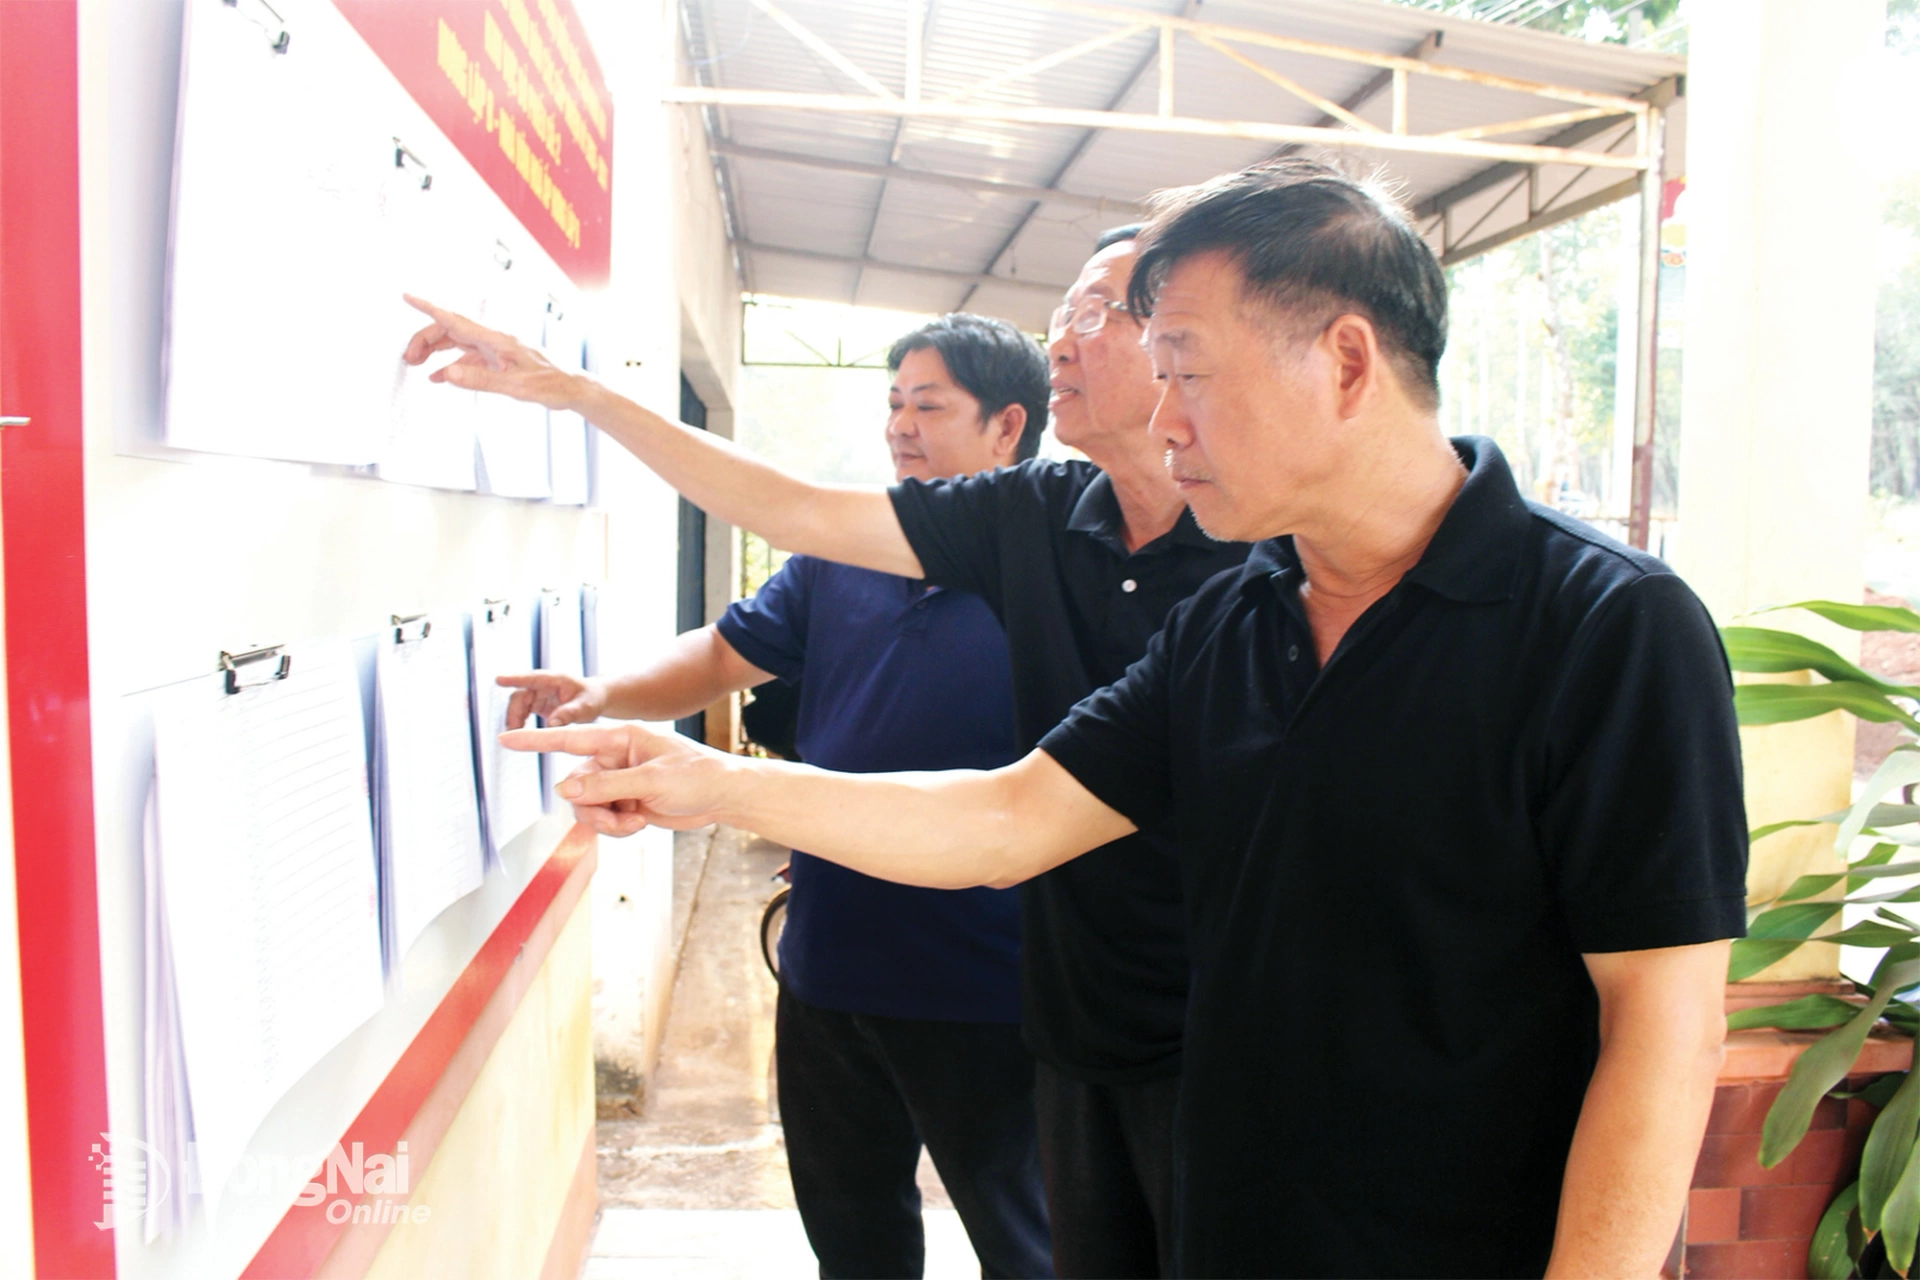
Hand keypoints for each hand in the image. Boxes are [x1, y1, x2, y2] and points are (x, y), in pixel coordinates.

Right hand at [401, 295, 587, 408]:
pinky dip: (450, 365)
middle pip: (449, 330)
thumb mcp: (515, 386)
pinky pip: (467, 358)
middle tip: (408, 359)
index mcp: (496, 339)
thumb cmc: (551, 385)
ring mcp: (495, 349)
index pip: (455, 319)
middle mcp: (493, 339)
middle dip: (424, 339)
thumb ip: (480, 379)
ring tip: (415, 364)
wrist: (572, 388)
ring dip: (434, 350)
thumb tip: (446, 373)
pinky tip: (439, 377)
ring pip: (456, 342)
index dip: (429, 307)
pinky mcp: (498, 361)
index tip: (408, 297)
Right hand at [497, 671, 605, 728]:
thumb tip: (552, 724)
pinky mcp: (536, 704)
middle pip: (520, 695)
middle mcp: (543, 685)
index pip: (532, 678)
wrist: (595, 699)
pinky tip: (520, 734)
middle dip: (514, 712)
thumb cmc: (592, 698)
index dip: (515, 678)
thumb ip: (570, 713)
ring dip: (514, 719)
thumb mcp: (586, 707)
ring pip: (518, 705)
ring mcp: (538, 694)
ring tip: (515, 735)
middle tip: (513, 730)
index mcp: (555, 679)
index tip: (498, 679)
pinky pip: (521, 713)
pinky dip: (519, 723)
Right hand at [499, 723, 736, 836]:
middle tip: (617, 818)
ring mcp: (619, 781)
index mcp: (620, 738)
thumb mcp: (651, 780)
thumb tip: (566, 791)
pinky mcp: (625, 802)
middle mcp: (615, 758)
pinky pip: (602, 818)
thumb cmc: (697, 775)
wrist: (723, 796)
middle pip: (575, 786)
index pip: (570, 739)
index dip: (537, 741)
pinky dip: (616, 827)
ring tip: (632, 823)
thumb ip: (606, 786)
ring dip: (604, 822)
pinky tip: (639, 823)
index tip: (506, 738)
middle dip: (591, 808)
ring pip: (586, 806)